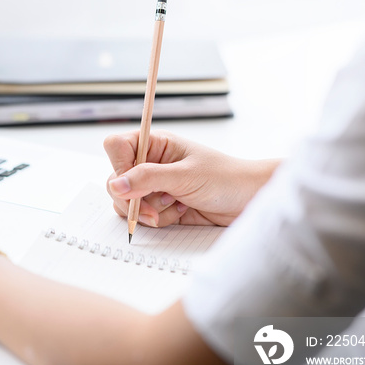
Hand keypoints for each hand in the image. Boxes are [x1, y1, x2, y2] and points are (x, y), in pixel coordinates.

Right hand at [104, 130, 278, 226]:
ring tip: (175, 205)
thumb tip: (115, 184)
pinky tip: (180, 212)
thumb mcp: (185, 175)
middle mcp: (151, 163)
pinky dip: (158, 220)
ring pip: (127, 202)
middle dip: (133, 199)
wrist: (249, 201)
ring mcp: (154, 186)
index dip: (118, 166)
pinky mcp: (160, 207)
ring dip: (148, 211)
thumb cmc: (226, 178)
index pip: (116, 147)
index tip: (131, 184)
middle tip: (154, 208)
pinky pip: (143, 217)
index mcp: (155, 144)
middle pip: (116, 180)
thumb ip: (147, 178)